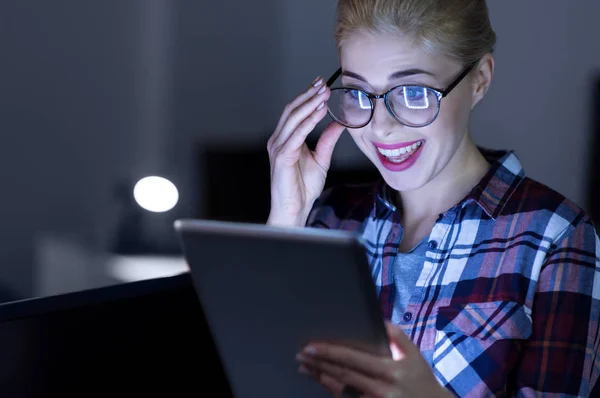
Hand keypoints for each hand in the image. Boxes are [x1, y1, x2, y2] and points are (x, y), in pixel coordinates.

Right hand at [266, 77, 344, 226]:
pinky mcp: (282, 156)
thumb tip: (339, 123)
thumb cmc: (302, 188)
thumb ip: (327, 140)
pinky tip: (320, 111)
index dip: (307, 97)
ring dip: (309, 103)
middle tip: (323, 83)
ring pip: (293, 118)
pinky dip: (309, 121)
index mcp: (285, 139)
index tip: (321, 85)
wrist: (294, 209)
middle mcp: (278, 140)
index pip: (295, 112)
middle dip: (308, 95)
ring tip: (323, 93)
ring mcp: (278, 147)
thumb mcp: (321, 159)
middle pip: (292, 110)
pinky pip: (297, 134)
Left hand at [296, 321, 451, 397]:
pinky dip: (332, 391)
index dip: (330, 353)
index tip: (311, 346)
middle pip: (342, 375)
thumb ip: (397, 335)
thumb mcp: (414, 354)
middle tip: (300, 355)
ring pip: (342, 390)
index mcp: (390, 370)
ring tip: (304, 368)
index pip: (353, 359)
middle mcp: (382, 388)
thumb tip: (378, 319)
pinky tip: (321, 381)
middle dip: (319, 364)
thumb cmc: (422, 379)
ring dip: (321, 378)